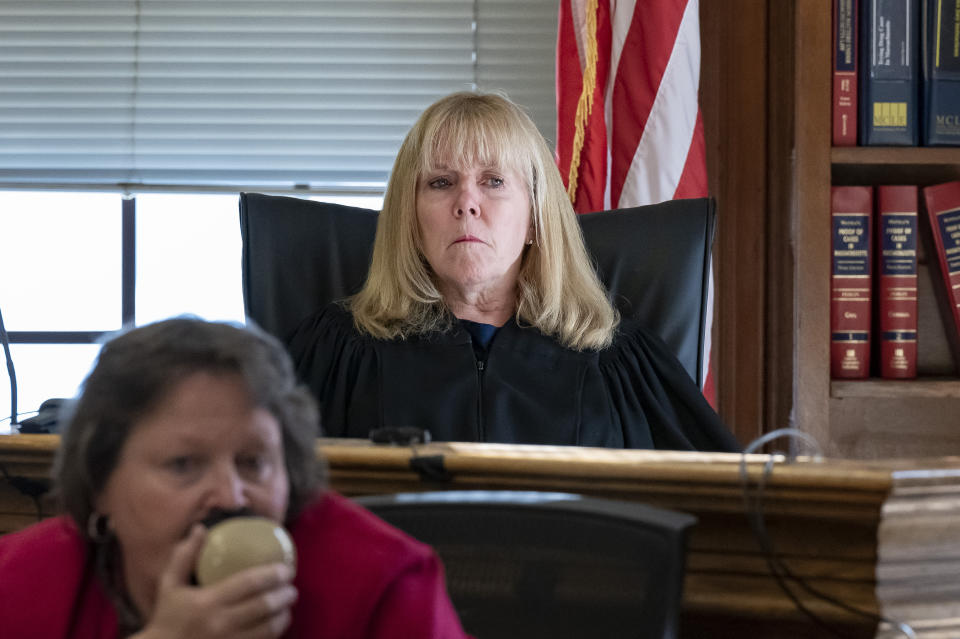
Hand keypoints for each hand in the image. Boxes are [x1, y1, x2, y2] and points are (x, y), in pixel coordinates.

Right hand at [134, 524, 297, 638]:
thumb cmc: (167, 617)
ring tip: (287, 606)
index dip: (272, 574)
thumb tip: (201, 529)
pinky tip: (277, 624)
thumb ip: (184, 556)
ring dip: (284, 616)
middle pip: (264, 605)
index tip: (286, 569)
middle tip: (292, 588)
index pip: (249, 583)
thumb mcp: (169, 585)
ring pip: (268, 628)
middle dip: (284, 595)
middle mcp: (221, 623)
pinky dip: (274, 633)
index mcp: (208, 601)